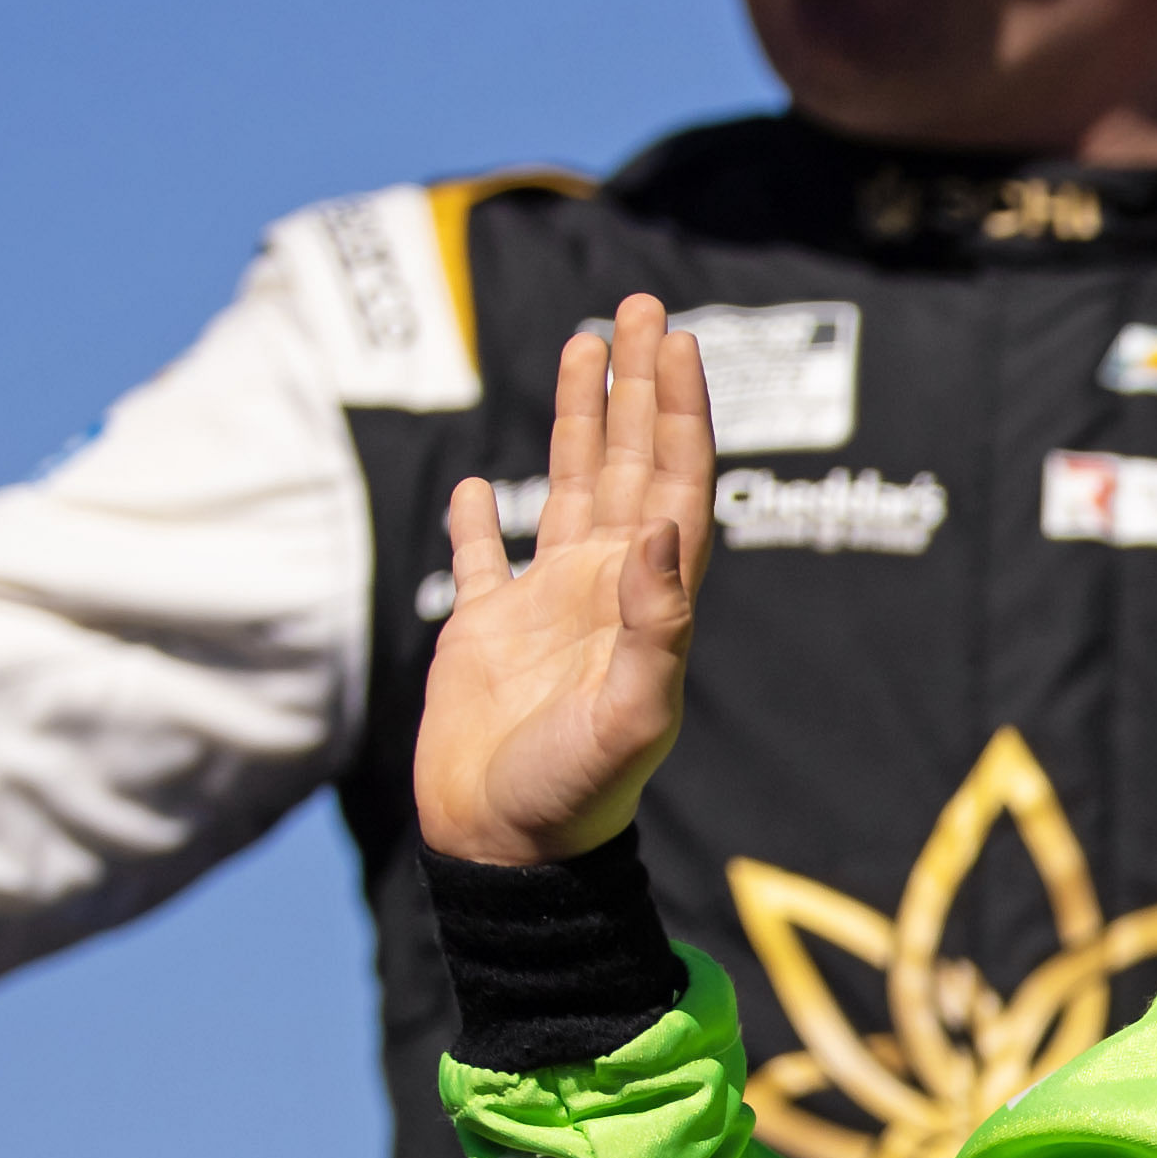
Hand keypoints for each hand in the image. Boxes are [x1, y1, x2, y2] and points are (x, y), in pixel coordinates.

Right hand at [417, 297, 716, 863]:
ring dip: (577, 419)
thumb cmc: (578, 796)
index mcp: (647, 599)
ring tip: (585, 344)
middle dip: (637, 384)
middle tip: (642, 305)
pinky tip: (476, 482)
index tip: (678, 340)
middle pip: (629, 462)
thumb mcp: (632, 714)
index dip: (679, 410)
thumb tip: (667, 529)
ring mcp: (547, 607)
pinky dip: (479, 519)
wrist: (510, 852)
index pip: (674, 481)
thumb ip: (658, 625)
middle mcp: (605, 588)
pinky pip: (484, 560)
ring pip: (567, 487)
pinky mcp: (486, 634)